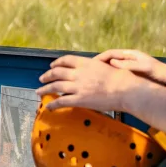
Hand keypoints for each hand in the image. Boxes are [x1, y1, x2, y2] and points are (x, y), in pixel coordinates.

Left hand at [36, 55, 152, 111]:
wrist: (126, 89)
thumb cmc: (121, 78)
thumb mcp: (105, 66)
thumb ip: (93, 67)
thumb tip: (89, 69)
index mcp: (86, 63)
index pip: (66, 60)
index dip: (57, 62)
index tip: (52, 66)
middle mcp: (79, 73)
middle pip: (57, 72)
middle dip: (47, 76)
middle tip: (41, 78)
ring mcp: (78, 86)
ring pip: (56, 86)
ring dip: (45, 89)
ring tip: (39, 91)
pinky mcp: (80, 100)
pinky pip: (62, 102)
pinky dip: (53, 104)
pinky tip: (48, 106)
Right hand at [94, 49, 165, 84]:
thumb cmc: (156, 71)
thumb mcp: (143, 67)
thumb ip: (128, 65)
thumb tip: (111, 62)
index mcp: (129, 54)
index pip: (110, 53)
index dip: (100, 58)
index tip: (92, 64)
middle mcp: (127, 60)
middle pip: (109, 61)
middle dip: (99, 65)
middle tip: (90, 72)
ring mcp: (128, 68)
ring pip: (112, 69)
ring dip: (104, 73)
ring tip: (95, 80)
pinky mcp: (130, 77)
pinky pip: (117, 76)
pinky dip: (110, 79)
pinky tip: (106, 86)